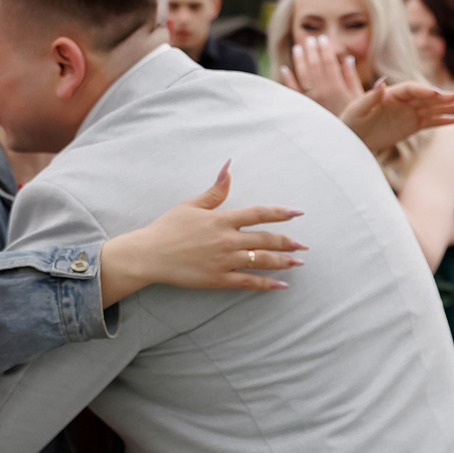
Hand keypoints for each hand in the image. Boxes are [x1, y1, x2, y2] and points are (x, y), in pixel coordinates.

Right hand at [99, 164, 303, 305]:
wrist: (150, 254)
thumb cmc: (168, 227)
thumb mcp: (191, 204)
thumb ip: (215, 189)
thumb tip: (229, 167)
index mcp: (222, 219)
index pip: (259, 214)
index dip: (281, 213)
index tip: (298, 213)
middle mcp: (227, 240)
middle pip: (266, 239)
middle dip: (287, 242)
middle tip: (303, 245)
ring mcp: (224, 261)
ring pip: (261, 261)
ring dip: (283, 262)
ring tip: (298, 263)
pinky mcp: (218, 279)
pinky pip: (248, 282)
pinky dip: (267, 284)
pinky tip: (281, 286)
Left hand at [278, 37, 367, 117]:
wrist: (342, 140)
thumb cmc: (355, 119)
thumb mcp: (358, 98)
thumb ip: (351, 78)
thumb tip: (348, 59)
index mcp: (337, 87)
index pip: (329, 62)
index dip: (325, 48)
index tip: (323, 38)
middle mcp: (322, 92)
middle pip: (314, 65)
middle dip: (312, 50)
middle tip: (310, 39)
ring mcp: (311, 99)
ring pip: (302, 75)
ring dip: (299, 60)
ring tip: (298, 48)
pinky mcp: (305, 107)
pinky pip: (293, 91)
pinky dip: (288, 79)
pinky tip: (285, 69)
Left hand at [343, 81, 453, 154]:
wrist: (353, 140)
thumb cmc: (350, 123)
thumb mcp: (356, 110)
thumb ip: (370, 98)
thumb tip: (381, 83)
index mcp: (391, 94)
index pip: (412, 89)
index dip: (424, 90)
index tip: (437, 94)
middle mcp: (403, 102)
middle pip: (427, 97)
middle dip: (443, 97)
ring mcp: (409, 113)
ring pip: (433, 108)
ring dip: (449, 106)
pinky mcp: (413, 126)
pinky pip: (432, 122)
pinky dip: (445, 121)